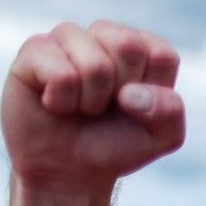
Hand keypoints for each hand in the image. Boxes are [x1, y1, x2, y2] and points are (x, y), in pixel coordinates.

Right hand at [4, 21, 183, 192]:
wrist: (68, 169)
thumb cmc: (115, 144)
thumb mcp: (161, 137)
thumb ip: (169, 111)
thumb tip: (131, 93)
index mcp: (143, 49)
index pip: (161, 55)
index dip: (151, 93)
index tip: (136, 108)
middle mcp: (106, 36)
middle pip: (129, 46)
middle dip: (121, 91)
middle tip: (105, 107)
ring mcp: (69, 38)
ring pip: (95, 64)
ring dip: (91, 101)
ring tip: (80, 107)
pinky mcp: (35, 49)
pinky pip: (60, 74)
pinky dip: (62, 101)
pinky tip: (55, 104)